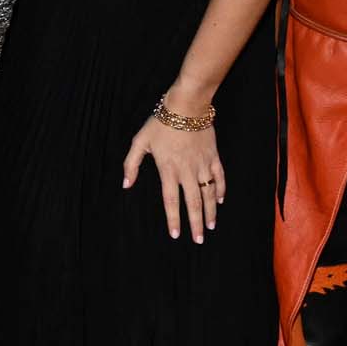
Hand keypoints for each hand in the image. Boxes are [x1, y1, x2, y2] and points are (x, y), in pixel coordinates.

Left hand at [122, 110, 224, 241]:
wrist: (187, 105)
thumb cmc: (161, 122)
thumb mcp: (140, 141)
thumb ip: (131, 164)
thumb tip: (125, 184)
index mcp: (168, 169)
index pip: (171, 201)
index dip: (173, 219)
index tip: (176, 235)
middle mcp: (187, 171)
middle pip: (193, 203)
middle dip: (195, 223)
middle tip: (198, 240)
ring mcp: (202, 164)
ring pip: (208, 193)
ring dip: (210, 212)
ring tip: (210, 227)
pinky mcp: (213, 156)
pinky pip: (219, 177)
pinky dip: (220, 190)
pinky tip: (219, 201)